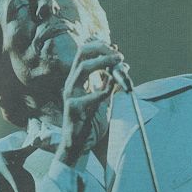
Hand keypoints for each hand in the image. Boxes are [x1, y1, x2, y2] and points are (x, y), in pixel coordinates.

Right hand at [55, 38, 123, 166]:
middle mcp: (71, 84)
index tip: (115, 48)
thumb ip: (108, 82)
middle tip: (119, 54)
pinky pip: (90, 96)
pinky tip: (113, 90)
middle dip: (101, 50)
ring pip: (82, 69)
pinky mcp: (73, 109)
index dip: (99, 46)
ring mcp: (70, 95)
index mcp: (77, 79)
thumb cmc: (90, 121)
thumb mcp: (103, 98)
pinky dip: (104, 91)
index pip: (83, 52)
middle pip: (81, 55)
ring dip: (102, 62)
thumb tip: (121, 65)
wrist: (79, 145)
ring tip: (118, 62)